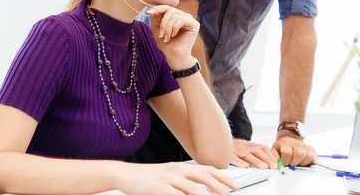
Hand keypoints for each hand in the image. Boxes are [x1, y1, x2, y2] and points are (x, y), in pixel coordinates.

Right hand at [117, 162, 238, 194]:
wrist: (126, 174)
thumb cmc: (147, 177)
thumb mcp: (168, 175)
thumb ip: (184, 181)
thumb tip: (200, 189)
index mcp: (181, 167)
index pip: (207, 170)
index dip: (222, 177)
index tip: (234, 185)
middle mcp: (177, 170)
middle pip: (204, 176)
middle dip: (221, 186)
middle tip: (230, 194)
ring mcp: (169, 179)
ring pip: (193, 188)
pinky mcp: (159, 188)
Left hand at [148, 5, 199, 66]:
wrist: (173, 55)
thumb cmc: (166, 43)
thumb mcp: (157, 28)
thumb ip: (156, 18)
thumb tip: (155, 9)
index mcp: (175, 15)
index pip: (166, 7)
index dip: (157, 8)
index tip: (149, 12)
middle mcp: (183, 15)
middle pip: (170, 10)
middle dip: (163, 23)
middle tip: (161, 34)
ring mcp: (189, 19)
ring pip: (175, 15)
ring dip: (168, 28)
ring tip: (166, 38)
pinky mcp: (194, 24)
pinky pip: (181, 20)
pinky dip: (174, 28)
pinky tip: (173, 35)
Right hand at [230, 139, 278, 169]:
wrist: (218, 140)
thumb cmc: (233, 147)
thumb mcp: (245, 147)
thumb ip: (256, 153)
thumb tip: (269, 160)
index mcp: (249, 145)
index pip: (262, 147)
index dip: (270, 155)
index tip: (276, 162)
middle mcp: (244, 146)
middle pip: (257, 150)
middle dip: (266, 158)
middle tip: (273, 166)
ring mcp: (236, 150)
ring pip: (247, 154)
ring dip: (256, 161)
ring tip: (264, 167)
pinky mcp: (228, 154)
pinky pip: (234, 157)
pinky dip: (240, 161)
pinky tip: (245, 166)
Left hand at [271, 132, 317, 166]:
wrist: (289, 140)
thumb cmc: (282, 147)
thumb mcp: (275, 150)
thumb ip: (273, 157)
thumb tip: (275, 165)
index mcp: (286, 143)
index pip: (287, 152)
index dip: (285, 161)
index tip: (284, 163)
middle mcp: (297, 143)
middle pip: (299, 154)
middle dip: (294, 162)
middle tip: (290, 164)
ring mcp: (306, 147)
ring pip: (307, 156)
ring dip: (301, 163)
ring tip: (297, 163)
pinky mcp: (312, 151)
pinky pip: (313, 159)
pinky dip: (308, 163)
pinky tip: (303, 163)